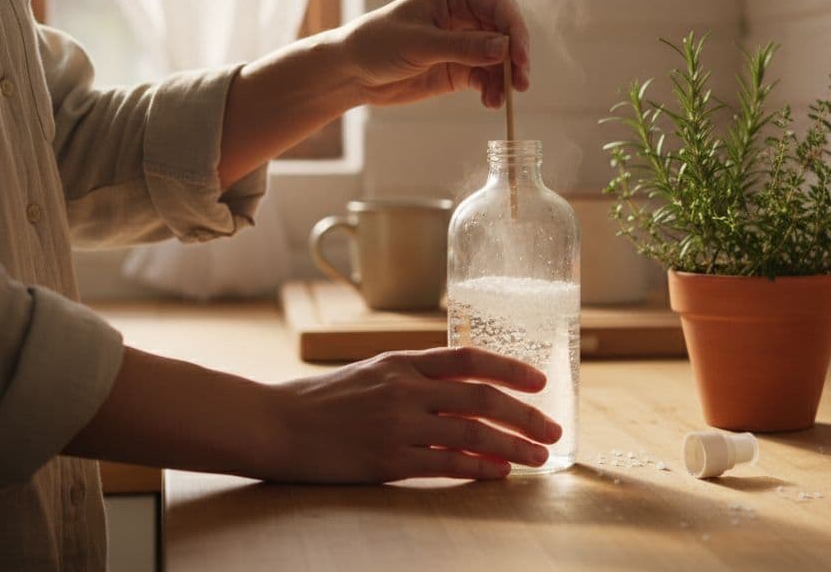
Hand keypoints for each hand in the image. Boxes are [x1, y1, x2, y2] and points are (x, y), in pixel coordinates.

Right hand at [256, 346, 561, 482]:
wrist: (277, 425)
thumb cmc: (323, 401)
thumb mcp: (372, 372)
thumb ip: (415, 377)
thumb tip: (464, 388)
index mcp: (403, 362)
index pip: (470, 358)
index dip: (510, 369)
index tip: (541, 381)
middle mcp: (405, 389)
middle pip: (481, 397)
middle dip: (525, 414)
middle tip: (553, 428)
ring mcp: (398, 425)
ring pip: (472, 433)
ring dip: (513, 445)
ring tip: (539, 457)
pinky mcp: (388, 460)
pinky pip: (446, 464)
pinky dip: (480, 468)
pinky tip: (500, 473)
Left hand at [339, 0, 530, 108]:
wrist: (352, 71)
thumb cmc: (377, 43)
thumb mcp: (419, 44)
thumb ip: (463, 47)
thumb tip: (505, 48)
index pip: (500, 7)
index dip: (516, 32)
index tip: (520, 60)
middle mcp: (466, 14)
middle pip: (507, 33)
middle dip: (515, 59)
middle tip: (520, 85)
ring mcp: (465, 42)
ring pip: (501, 59)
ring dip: (504, 80)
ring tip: (498, 101)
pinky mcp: (460, 67)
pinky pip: (487, 77)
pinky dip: (492, 90)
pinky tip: (489, 102)